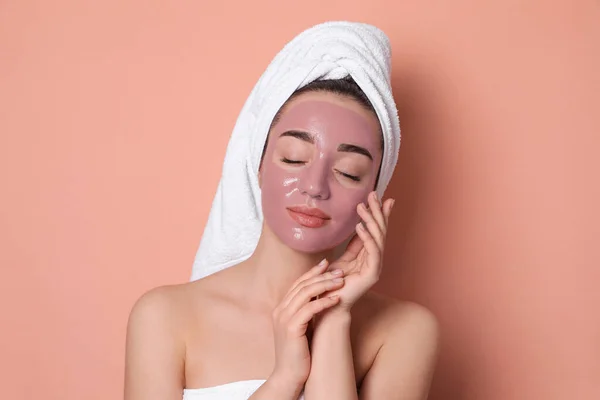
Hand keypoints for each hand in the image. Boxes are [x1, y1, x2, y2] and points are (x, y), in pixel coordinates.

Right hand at [269, 259, 344, 387]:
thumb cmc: (299, 354)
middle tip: (340, 271)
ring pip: (305, 293)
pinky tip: (337, 299)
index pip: (298, 283)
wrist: (288, 376)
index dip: (312, 272)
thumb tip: (321, 299)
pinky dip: (323, 302)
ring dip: (325, 285)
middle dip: (322, 276)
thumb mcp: (301, 328)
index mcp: (281, 309)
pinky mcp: (291, 328)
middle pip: (302, 285)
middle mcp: (280, 311)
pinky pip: (309, 309)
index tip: (327, 263)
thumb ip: (305, 312)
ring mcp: (284, 319)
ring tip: (341, 282)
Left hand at [326, 191, 393, 310]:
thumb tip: (358, 225)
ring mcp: (376, 267)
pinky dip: (367, 238)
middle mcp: (376, 260)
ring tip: (363, 206)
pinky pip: (372, 252)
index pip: (377, 230)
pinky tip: (360, 226)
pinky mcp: (372, 274)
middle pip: (380, 231)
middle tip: (374, 194)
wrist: (328, 304)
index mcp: (369, 255)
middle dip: (378, 211)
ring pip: (378, 238)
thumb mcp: (343, 257)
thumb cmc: (332, 283)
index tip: (382, 197)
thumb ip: (353, 244)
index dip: (380, 214)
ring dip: (371, 220)